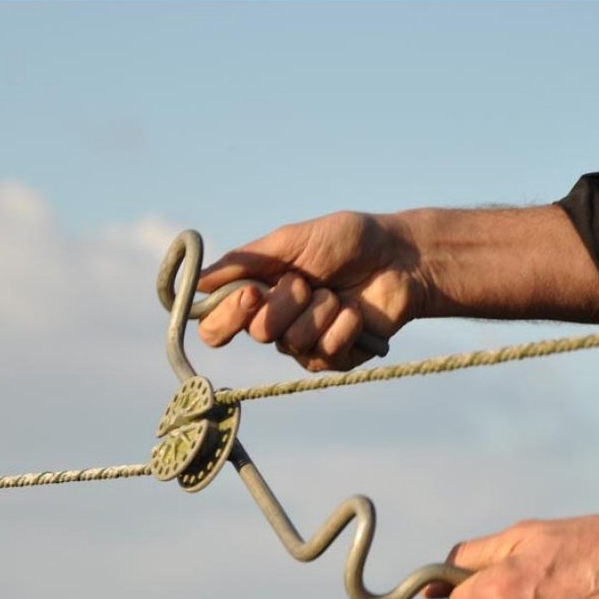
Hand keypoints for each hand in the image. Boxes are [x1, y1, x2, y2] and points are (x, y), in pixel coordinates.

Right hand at [196, 212, 422, 371]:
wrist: (398, 257)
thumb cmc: (347, 241)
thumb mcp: (290, 240)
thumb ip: (246, 261)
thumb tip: (200, 281)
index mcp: (258, 294)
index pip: (217, 327)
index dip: (226, 318)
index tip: (252, 294)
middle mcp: (277, 323)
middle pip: (256, 333)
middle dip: (284, 303)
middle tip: (307, 282)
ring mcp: (306, 344)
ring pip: (292, 343)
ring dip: (318, 311)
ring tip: (337, 293)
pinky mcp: (337, 358)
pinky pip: (325, 354)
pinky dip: (342, 327)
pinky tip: (354, 311)